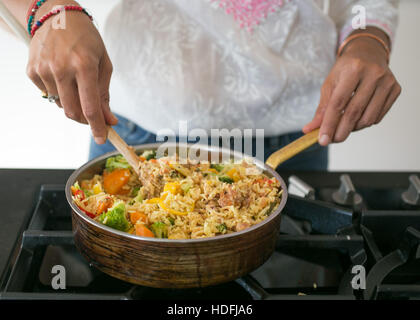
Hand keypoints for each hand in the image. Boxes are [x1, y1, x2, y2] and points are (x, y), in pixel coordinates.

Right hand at [26, 1, 117, 143]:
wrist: (57, 15)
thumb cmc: (86, 39)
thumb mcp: (103, 63)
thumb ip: (104, 94)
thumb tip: (108, 120)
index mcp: (84, 65)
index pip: (90, 106)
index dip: (97, 126)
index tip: (102, 138)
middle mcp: (61, 68)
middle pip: (72, 111)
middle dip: (84, 119)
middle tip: (92, 116)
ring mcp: (44, 69)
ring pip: (60, 105)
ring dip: (71, 103)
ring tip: (76, 83)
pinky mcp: (32, 70)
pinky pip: (48, 94)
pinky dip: (58, 93)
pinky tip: (62, 75)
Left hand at [303, 34, 400, 145]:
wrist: (368, 53)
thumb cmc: (346, 69)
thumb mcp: (330, 84)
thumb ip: (321, 108)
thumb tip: (310, 129)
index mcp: (353, 69)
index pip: (338, 103)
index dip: (329, 124)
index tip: (322, 140)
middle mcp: (373, 74)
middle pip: (354, 113)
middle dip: (340, 131)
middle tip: (331, 140)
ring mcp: (387, 82)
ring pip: (368, 118)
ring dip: (353, 128)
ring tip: (344, 125)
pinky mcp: (395, 90)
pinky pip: (377, 117)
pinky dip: (364, 123)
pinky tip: (357, 117)